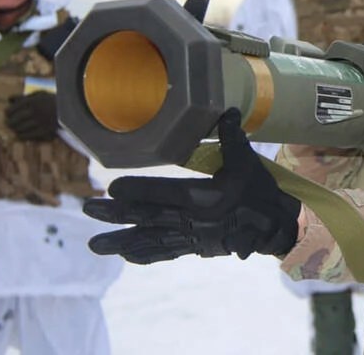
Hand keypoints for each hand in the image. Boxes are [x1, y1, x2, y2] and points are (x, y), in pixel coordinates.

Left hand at [5, 91, 57, 140]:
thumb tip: (9, 99)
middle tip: (9, 123)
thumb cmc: (53, 100)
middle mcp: (34, 111)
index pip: (12, 109)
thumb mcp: (40, 94)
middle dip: (10, 123)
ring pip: (21, 128)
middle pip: (14, 120)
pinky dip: (23, 136)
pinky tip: (20, 136)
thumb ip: (24, 96)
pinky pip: (30, 135)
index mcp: (32, 101)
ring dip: (16, 129)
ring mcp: (40, 121)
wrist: (70, 109)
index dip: (8, 112)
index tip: (7, 114)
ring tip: (14, 129)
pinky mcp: (46, 130)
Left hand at [83, 108, 300, 263]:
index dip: (137, 191)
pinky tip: (126, 254)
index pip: (163, 193)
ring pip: (151, 239)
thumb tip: (225, 109)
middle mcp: (193, 220)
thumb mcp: (247, 161)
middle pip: (148, 216)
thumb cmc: (260, 191)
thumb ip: (232, 136)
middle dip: (116, 214)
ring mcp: (193, 236)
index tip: (111, 188)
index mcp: (203, 197)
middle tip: (88, 209)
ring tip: (94, 245)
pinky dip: (146, 253)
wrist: (276, 226)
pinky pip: (166, 251)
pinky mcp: (197, 247)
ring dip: (121, 241)